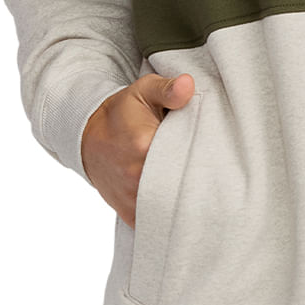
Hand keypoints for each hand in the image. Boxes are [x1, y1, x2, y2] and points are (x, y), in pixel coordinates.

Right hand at [80, 72, 195, 225]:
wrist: (89, 138)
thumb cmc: (122, 113)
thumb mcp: (143, 91)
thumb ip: (167, 89)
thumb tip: (188, 84)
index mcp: (143, 146)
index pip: (188, 155)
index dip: (205, 152)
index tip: (214, 147)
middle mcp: (137, 178)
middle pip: (183, 184)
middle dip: (198, 176)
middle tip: (210, 166)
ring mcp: (133, 200)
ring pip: (173, 205)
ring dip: (186, 196)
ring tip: (198, 182)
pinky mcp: (131, 215)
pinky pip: (160, 219)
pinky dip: (172, 212)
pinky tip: (183, 199)